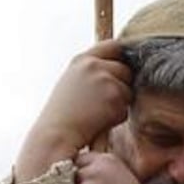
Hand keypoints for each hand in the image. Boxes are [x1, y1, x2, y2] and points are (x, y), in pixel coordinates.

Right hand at [15, 40, 132, 182]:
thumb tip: (118, 71)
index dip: (120, 60)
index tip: (120, 72)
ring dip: (118, 105)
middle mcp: (94, 65)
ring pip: (127, 91)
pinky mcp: (114, 96)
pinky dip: (115, 118)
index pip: (113, 47)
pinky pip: (125, 109)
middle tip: (101, 104)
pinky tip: (97, 122)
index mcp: (82, 60)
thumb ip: (92, 74)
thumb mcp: (71, 85)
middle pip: (125, 70)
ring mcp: (106, 79)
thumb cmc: (61, 118)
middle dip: (120, 86)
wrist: (56, 136)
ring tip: (95, 115)